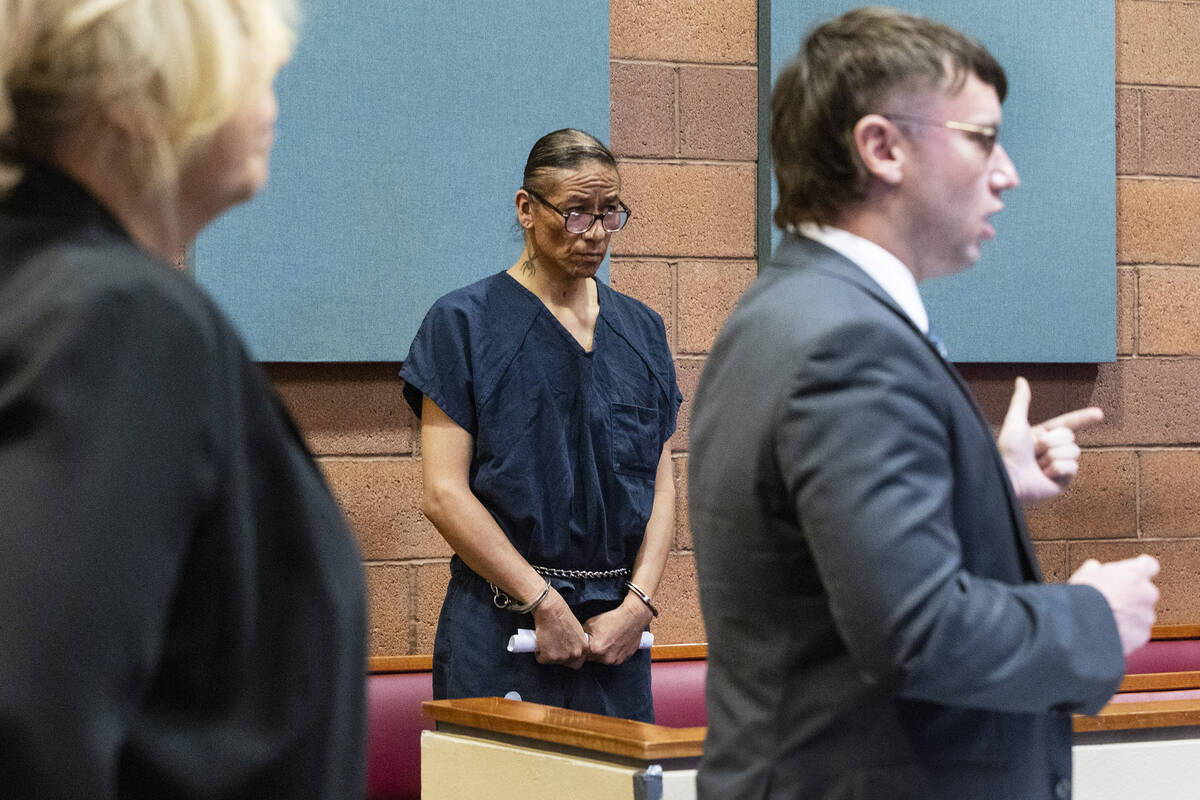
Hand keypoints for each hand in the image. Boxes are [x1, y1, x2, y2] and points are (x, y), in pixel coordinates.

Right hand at [530, 590, 587, 668]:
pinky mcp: (548, 657)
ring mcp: (562, 657)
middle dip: (559, 658)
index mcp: (584, 648)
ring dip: (548, 654)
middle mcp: (575, 654)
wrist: (551, 610)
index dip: (569, 657)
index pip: (578, 662)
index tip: (563, 651)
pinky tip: (540, 642)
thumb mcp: (577, 631)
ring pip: (552, 662)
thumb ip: (576, 642)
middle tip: (553, 647)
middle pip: (566, 664)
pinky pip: (541, 659)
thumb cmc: (562, 616)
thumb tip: (570, 647)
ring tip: (546, 641)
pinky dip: (538, 653)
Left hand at [582, 597, 652, 665]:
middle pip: (592, 659)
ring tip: (607, 640)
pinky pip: (614, 658)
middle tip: (597, 640)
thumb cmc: (612, 619)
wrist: (632, 618)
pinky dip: (613, 653)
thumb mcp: (591, 623)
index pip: (581, 656)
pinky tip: (615, 643)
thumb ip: (582, 635)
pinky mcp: (623, 659)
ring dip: (603, 653)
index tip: (583, 646)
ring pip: (603, 660)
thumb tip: (578, 640)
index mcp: (595, 649)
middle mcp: (605, 658)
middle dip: (592, 651)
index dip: (582, 651)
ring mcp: (615, 660)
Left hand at [996, 377, 1102, 502]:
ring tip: (1036, 465)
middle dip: (1051, 441)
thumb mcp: (1015, 422)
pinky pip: (1072, 467)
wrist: (1007, 478)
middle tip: (1034, 452)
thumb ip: (1021, 401)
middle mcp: (1051, 451)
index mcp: (1042, 436)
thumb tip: (1021, 380)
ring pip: (1073, 451)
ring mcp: (1058, 466)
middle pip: (1070, 436)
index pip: (1067, 423)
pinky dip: (1056, 469)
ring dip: (1052, 455)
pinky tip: (1043, 476)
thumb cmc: (1007, 451)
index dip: (1083, 418)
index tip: (1099, 413)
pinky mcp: (1063, 482)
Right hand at [1069, 554, 1159, 655]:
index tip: (1134, 571)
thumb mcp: (1085, 575)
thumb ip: (1096, 570)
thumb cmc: (1084, 596)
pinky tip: (1110, 630)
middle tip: (1112, 598)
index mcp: (1134, 573)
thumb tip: (1094, 568)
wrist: (1081, 624)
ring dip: (1129, 615)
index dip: (1140, 568)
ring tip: (1107, 617)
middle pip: (1145, 592)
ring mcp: (1146, 616)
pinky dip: (1127, 632)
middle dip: (1132, 596)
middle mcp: (1147, 593)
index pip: (1149, 565)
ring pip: (1141, 614)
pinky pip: (1137, 631)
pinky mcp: (1142, 635)